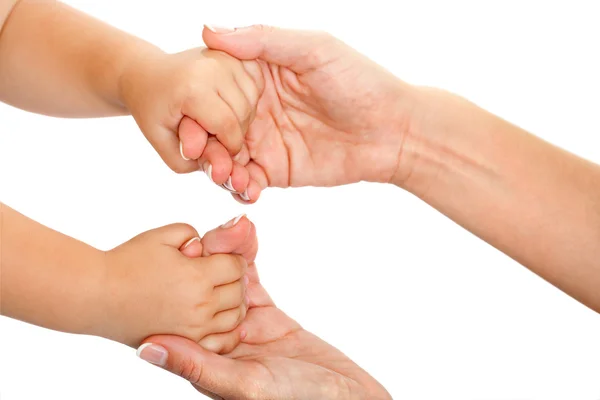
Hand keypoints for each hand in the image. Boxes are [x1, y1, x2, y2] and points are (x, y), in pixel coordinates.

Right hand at [99, 220, 249, 346]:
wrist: (98, 296)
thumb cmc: (128, 262)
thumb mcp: (163, 235)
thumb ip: (193, 234)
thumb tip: (209, 245)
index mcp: (198, 277)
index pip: (237, 267)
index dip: (231, 259)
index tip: (220, 258)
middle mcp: (200, 306)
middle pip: (239, 292)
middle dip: (234, 280)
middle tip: (220, 274)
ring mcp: (194, 329)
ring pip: (234, 317)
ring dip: (232, 303)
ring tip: (217, 292)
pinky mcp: (185, 343)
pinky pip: (220, 338)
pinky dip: (224, 327)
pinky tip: (213, 314)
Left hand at [119, 47, 262, 179]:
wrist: (147, 74)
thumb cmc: (154, 112)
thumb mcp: (164, 145)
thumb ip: (193, 163)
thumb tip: (223, 173)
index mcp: (192, 87)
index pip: (228, 126)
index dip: (227, 147)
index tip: (214, 150)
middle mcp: (212, 65)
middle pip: (244, 113)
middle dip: (233, 133)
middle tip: (211, 134)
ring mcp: (225, 56)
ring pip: (253, 100)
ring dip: (241, 117)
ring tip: (216, 118)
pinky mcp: (234, 52)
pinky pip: (256, 84)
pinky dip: (247, 99)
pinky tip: (227, 103)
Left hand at [137, 227, 390, 399]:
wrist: (347, 397)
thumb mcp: (246, 385)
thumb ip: (198, 366)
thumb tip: (146, 349)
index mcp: (207, 360)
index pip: (188, 310)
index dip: (186, 275)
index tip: (189, 248)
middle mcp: (221, 341)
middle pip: (206, 289)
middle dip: (211, 256)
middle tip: (218, 230)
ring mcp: (244, 327)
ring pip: (228, 282)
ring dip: (230, 253)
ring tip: (236, 225)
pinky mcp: (267, 318)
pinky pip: (251, 283)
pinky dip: (248, 260)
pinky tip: (246, 235)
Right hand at [182, 25, 417, 202]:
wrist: (393, 130)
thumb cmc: (358, 81)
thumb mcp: (313, 48)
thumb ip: (262, 40)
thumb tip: (208, 30)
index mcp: (259, 74)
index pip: (213, 86)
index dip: (197, 102)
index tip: (185, 116)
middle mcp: (256, 107)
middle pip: (213, 125)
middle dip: (201, 141)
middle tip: (199, 152)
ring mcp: (264, 140)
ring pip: (224, 156)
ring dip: (217, 167)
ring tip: (224, 174)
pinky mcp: (276, 170)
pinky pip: (248, 180)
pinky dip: (240, 186)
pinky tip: (246, 187)